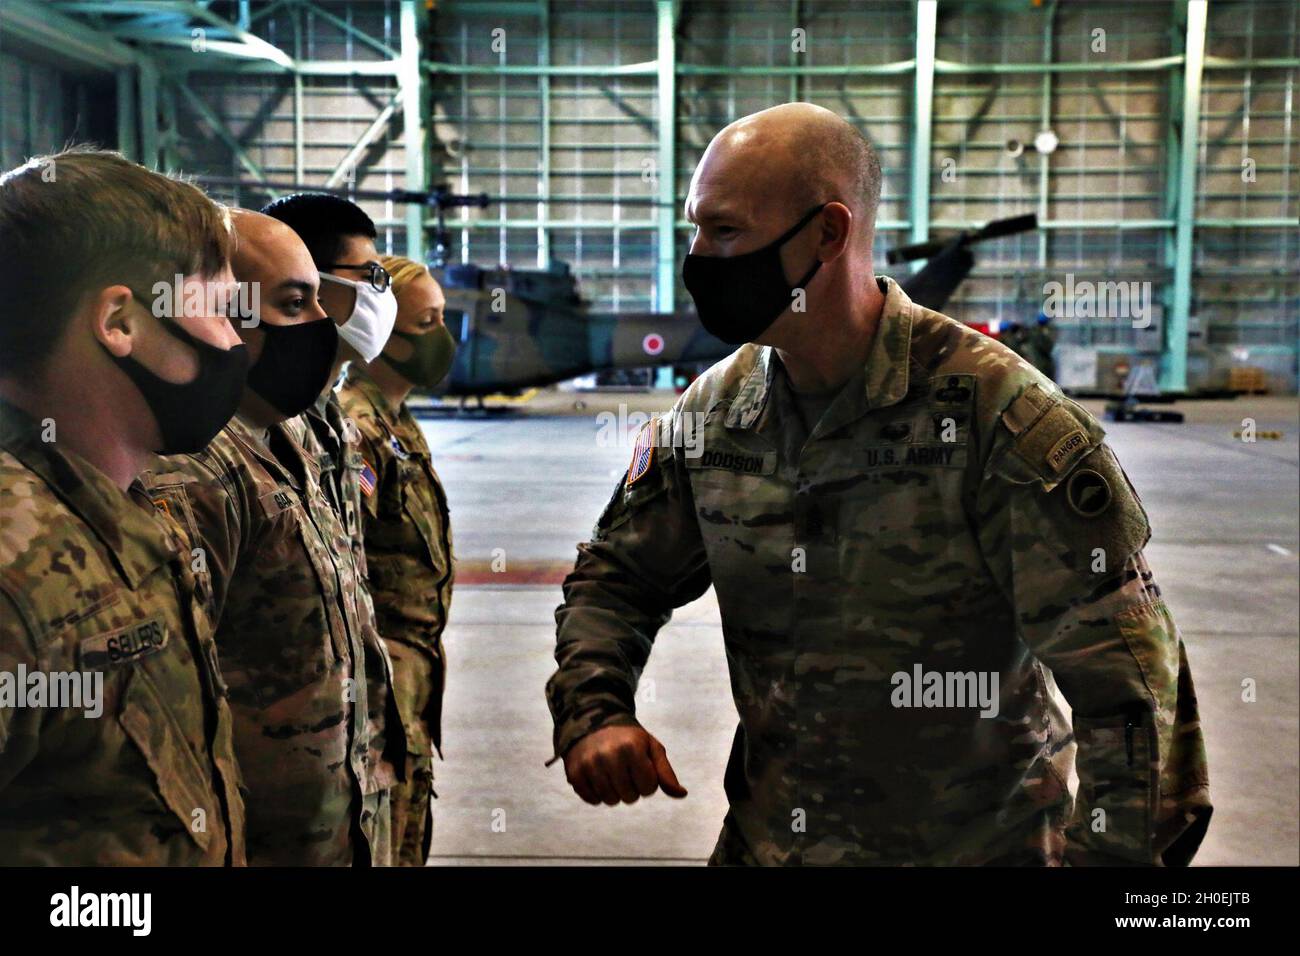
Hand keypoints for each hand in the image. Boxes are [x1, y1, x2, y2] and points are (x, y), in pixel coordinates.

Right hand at [563, 724, 687, 805]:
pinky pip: (591, 799)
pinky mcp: (574, 772)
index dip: (647, 781)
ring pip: (610, 800)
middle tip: (626, 771)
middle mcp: (608, 755)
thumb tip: (682, 794)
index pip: (648, 788)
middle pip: (629, 797)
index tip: (641, 768)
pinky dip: (597, 794)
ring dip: (615, 792)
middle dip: (632, 788)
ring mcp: (589, 764)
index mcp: (631, 748)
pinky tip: (599, 778)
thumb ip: (666, 773)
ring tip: (613, 774)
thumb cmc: (628, 738)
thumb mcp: (651, 748)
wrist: (592, 721)